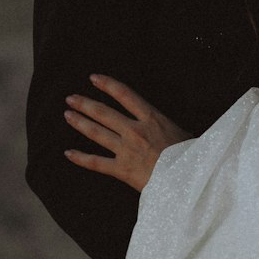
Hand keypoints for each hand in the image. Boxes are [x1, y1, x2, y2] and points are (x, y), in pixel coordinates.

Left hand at [63, 74, 186, 191]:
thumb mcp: (183, 133)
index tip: (94, 78)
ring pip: (96, 133)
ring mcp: (126, 150)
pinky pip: (96, 162)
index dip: (107, 85)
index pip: (125, 95)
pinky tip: (68, 153)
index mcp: (152, 118)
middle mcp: (135, 130)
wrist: (188, 180)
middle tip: (71, 98)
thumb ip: (169, 128)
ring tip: (68, 115)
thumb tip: (169, 127)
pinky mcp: (121, 170)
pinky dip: (80, 158)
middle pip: (104, 112)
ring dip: (80, 122)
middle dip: (85, 104)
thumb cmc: (191, 157)